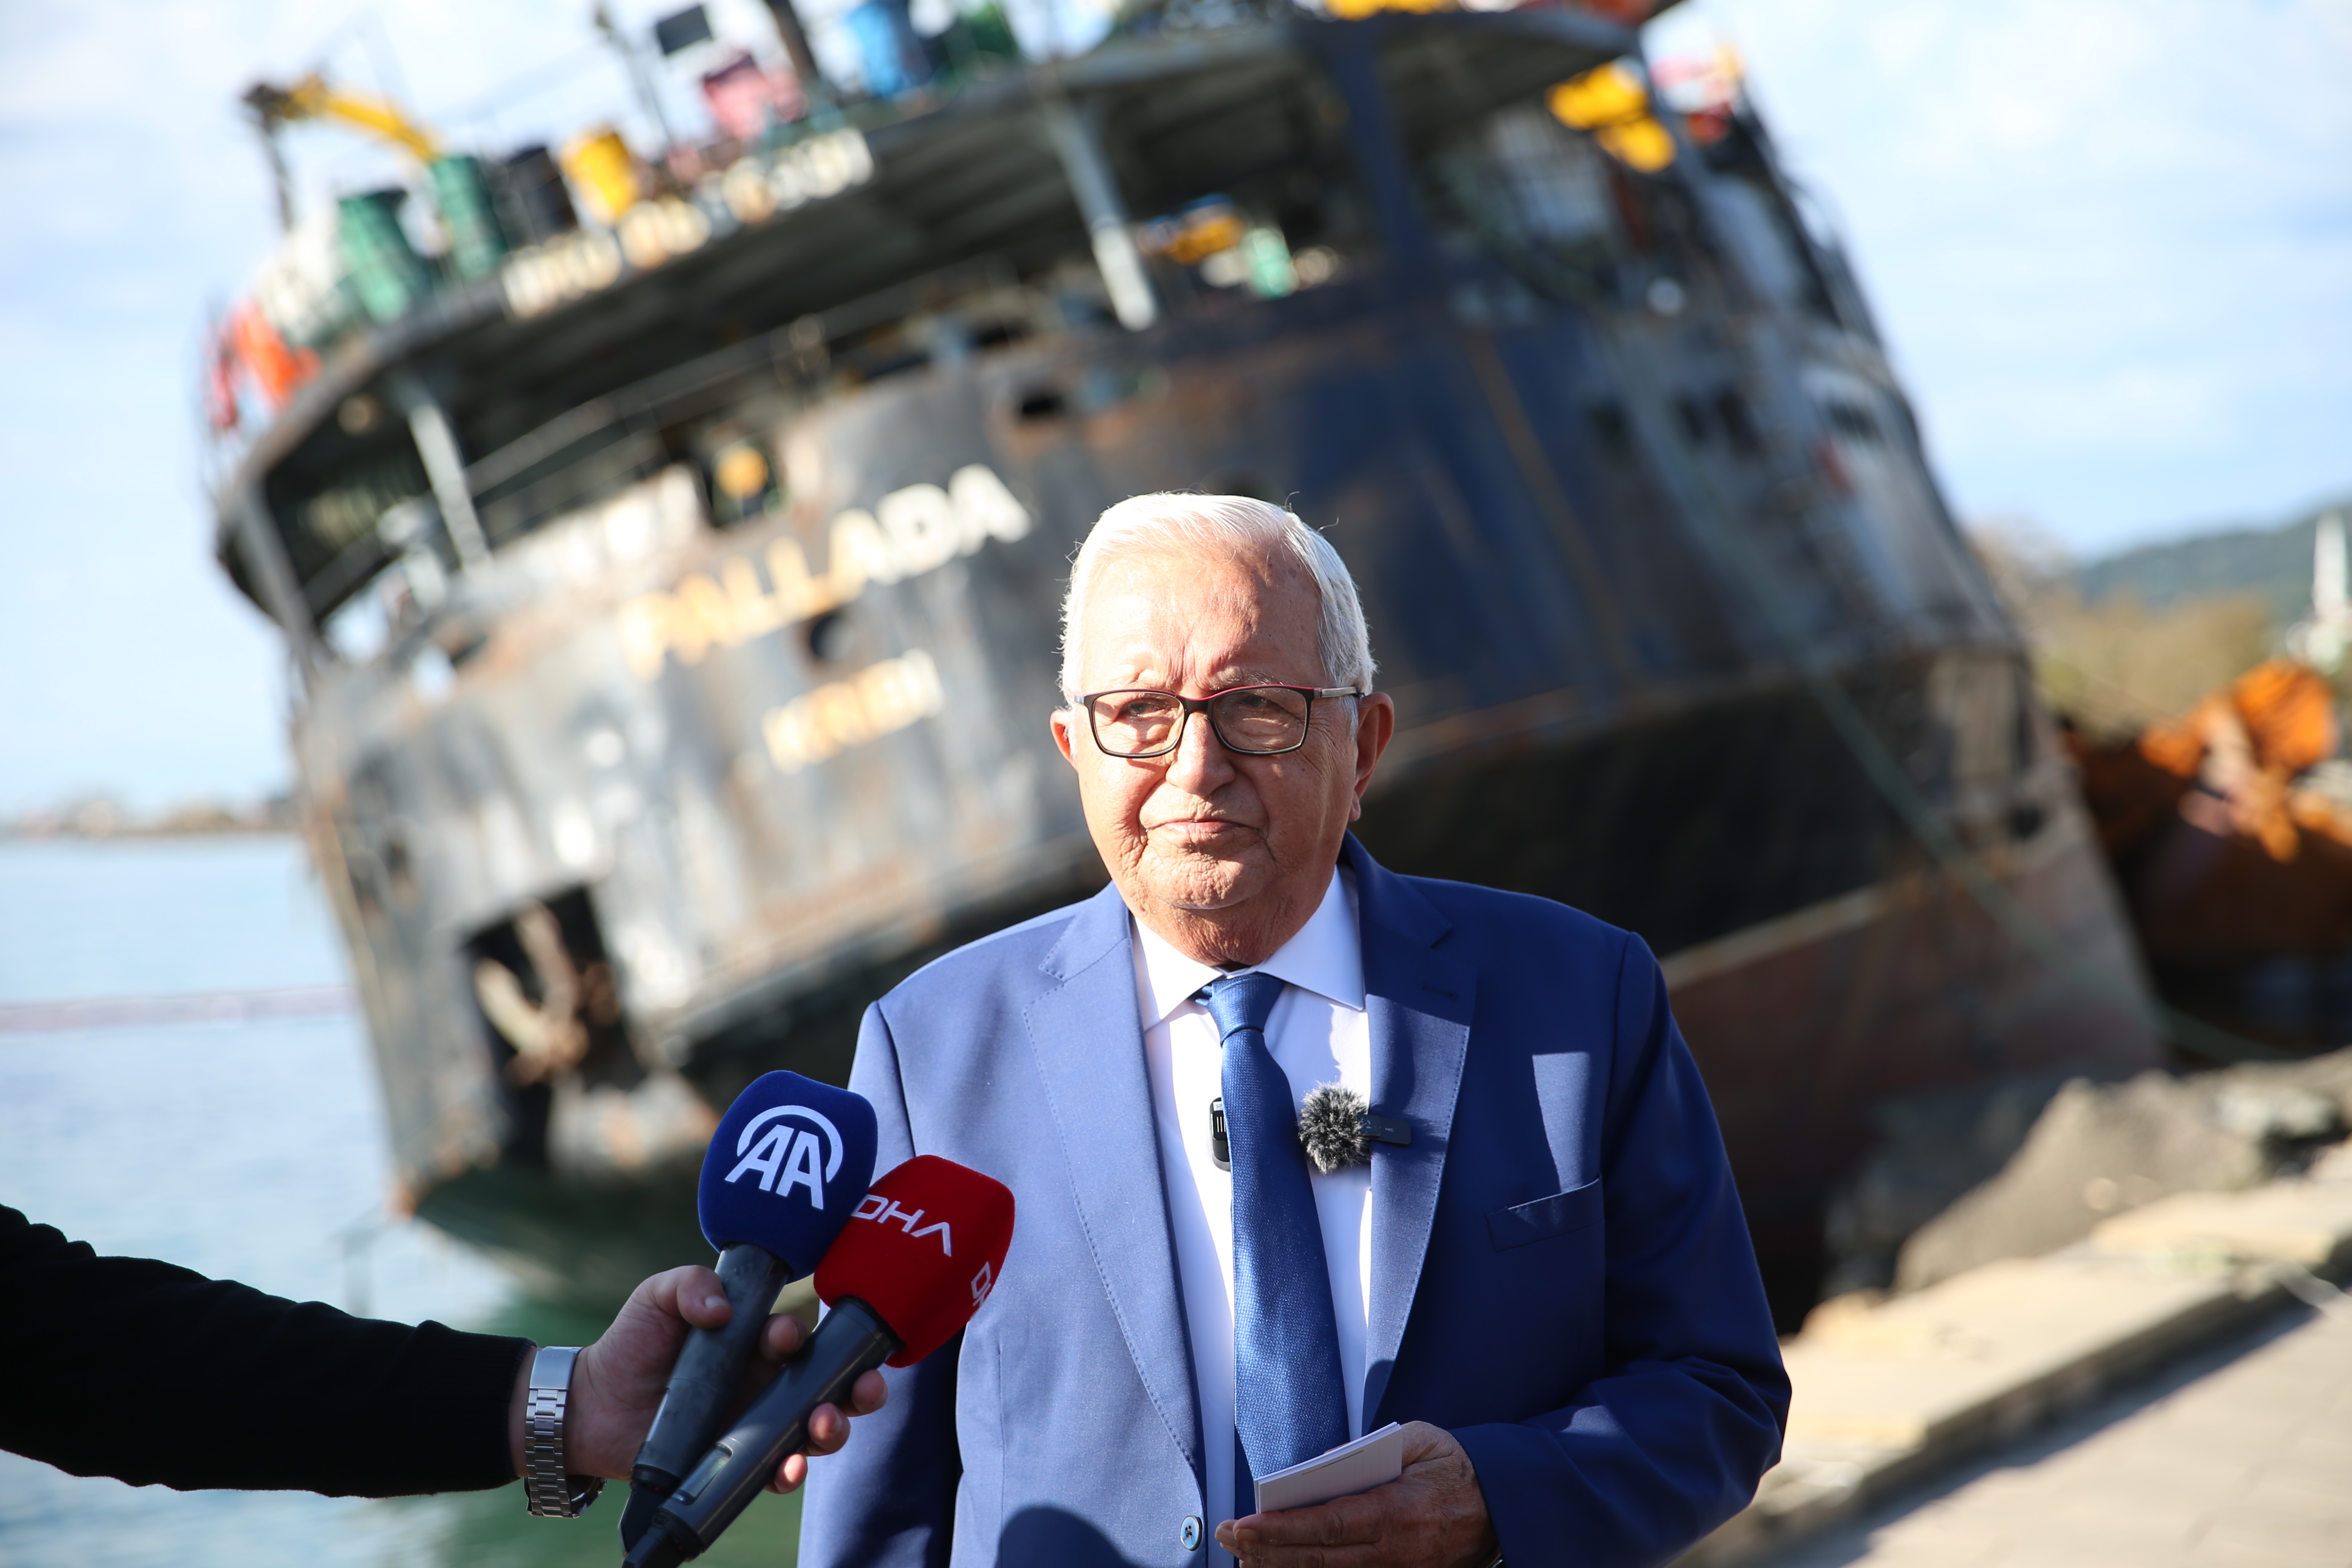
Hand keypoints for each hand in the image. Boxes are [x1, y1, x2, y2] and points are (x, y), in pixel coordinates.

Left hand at [506, 1265, 888, 1490]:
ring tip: (823, 1427)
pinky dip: (790, 1472)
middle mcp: (767, 1383)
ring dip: (833, 1429)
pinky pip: (776, 1471)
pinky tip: (787, 1467)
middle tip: (862, 1388)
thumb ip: (690, 1284)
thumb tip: (724, 1310)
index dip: (806, 1338)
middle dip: (859, 1386)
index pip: (801, 1339)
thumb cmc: (632, 1343)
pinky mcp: (737, 1464)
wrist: (593, 1406)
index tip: (784, 1338)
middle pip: (831, 1385)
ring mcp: (755, 1425)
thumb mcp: (657, 1297)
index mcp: (757, 1343)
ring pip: (815, 1430)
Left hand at [1215, 1422, 1495, 1567]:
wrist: (1502, 1506)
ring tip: (1244, 1558)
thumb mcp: (1418, 1439)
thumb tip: (1320, 1464)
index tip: (1242, 1526)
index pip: (1326, 1525)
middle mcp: (1394, 1551)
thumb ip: (1369, 1448)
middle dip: (1266, 1551)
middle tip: (1227, 1539)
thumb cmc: (1455, 1466)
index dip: (1280, 1530)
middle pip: (1318, 1559)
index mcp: (1397, 1511)